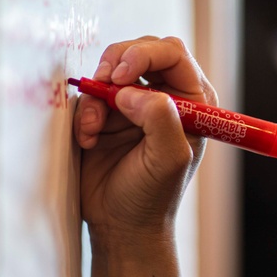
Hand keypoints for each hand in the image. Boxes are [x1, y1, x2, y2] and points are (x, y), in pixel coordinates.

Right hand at [73, 36, 217, 243]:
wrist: (121, 226)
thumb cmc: (153, 197)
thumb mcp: (168, 159)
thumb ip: (159, 118)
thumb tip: (131, 90)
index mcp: (192, 101)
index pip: (172, 53)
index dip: (145, 54)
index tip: (121, 75)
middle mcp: (165, 96)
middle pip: (142, 50)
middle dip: (117, 62)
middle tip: (103, 84)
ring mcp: (134, 104)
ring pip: (111, 69)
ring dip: (96, 94)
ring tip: (94, 129)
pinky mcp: (106, 114)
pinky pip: (89, 95)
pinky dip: (84, 113)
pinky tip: (88, 140)